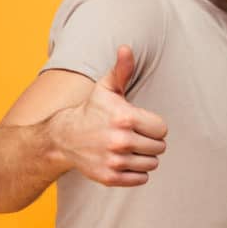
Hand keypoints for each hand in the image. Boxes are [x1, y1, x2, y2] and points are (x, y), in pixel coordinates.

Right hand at [53, 46, 167, 185]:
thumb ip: (122, 69)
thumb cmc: (92, 109)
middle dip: (150, 141)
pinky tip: (123, 160)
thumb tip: (126, 48)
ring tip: (128, 147)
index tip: (139, 123)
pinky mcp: (110, 177)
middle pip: (159, 148)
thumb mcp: (107, 87)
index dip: (153, 126)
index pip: (162, 129)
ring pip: (152, 164)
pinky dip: (136, 172)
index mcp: (125, 118)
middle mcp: (121, 141)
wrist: (64, 137)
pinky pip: (141, 179)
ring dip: (144, 157)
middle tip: (133, 135)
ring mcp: (115, 161)